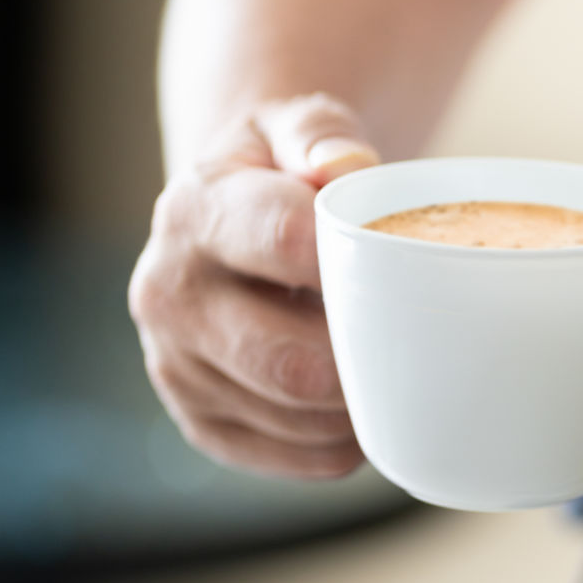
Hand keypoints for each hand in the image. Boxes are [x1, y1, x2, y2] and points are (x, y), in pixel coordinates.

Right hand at [129, 94, 378, 478]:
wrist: (222, 222)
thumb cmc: (280, 172)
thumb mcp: (293, 127)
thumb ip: (320, 133)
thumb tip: (346, 165)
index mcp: (194, 212)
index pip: (283, 240)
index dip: (354, 258)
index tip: (401, 262)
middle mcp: (167, 293)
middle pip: (290, 359)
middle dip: (365, 355)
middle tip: (415, 335)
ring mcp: (176, 367)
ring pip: (298, 414)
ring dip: (362, 402)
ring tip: (391, 362)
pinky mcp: (200, 422)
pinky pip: (294, 455)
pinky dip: (345, 441)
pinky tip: (361, 403)